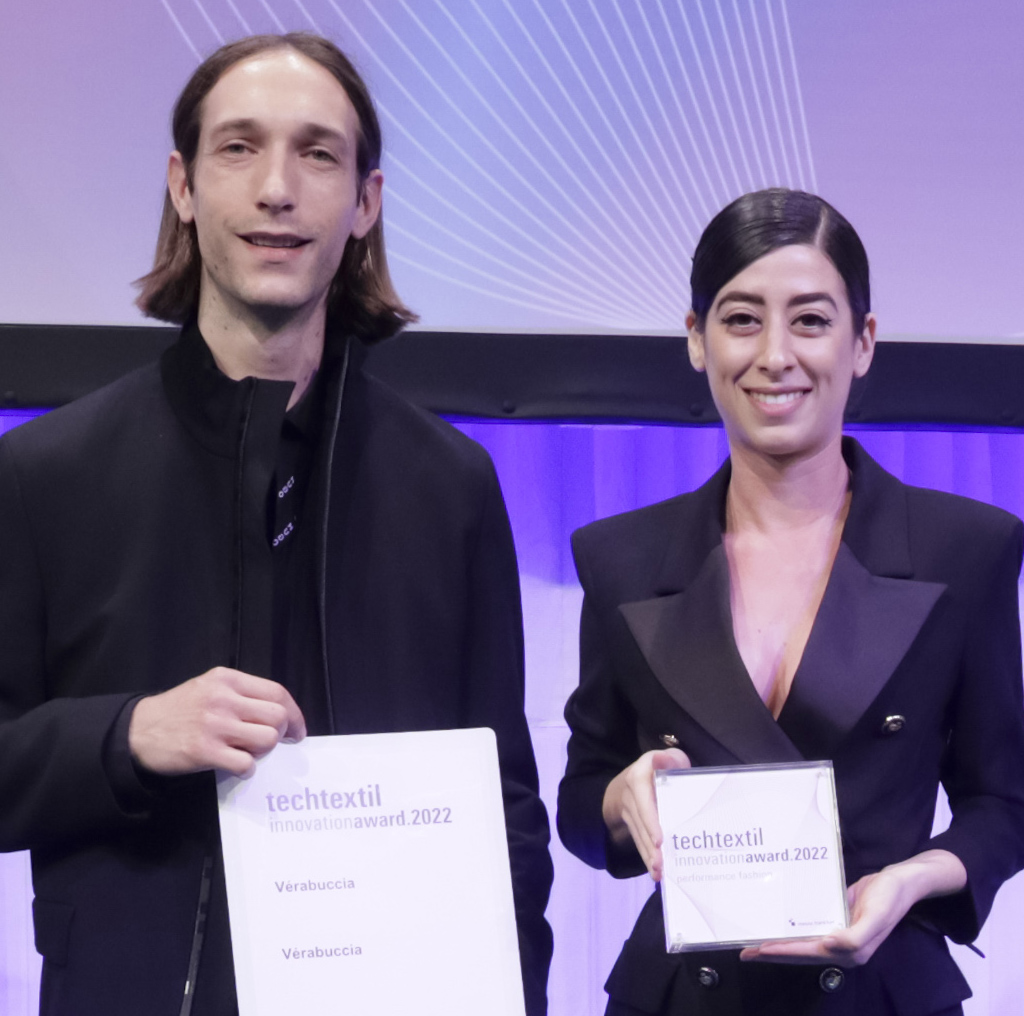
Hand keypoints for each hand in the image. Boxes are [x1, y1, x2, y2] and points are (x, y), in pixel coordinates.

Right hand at [128, 667, 305, 777]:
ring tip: (250, 752)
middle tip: (276, 742)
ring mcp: (214, 724)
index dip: (295, 713)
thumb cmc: (178, 710)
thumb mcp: (209, 688)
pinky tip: (237, 766)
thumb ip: (241, 694)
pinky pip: (245, 763)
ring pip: (266, 739)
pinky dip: (247, 769)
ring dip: (264, 750)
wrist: (137, 730)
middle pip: (278, 716)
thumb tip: (279, 714)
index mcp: (227, 679)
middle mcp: (223, 698)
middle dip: (283, 732)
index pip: (277, 692)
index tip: (297, 728)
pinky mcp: (204, 751)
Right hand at [602, 748, 690, 879]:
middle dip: (651, 844)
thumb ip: (669, 759)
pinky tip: (657, 874)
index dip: (649, 819)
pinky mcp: (632, 826)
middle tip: (662, 863)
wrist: (633, 779)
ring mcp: (629, 812)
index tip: (660, 839)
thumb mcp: (668, 759)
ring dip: (649, 855)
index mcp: (639, 776)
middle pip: (640, 822)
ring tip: (660, 872)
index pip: (642, 797)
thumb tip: (661, 758)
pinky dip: (647, 858)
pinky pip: (639, 842)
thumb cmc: (662, 768)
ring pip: (639, 836)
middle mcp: (631, 796)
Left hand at [739, 849, 967, 967]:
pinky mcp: (836, 921)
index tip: (759, 949)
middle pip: (801, 953)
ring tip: (754, 942)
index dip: (784, 952)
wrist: (900, 882)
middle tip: (744, 950)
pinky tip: (778, 925)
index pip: (809, 953)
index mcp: (851, 950)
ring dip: (779, 944)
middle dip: (773, 952)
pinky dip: (792, 931)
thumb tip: (830, 946)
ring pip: (802, 943)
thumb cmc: (888, 897)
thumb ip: (856, 937)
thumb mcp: (876, 916)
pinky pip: (809, 930)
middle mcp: (841, 947)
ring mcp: (838, 934)